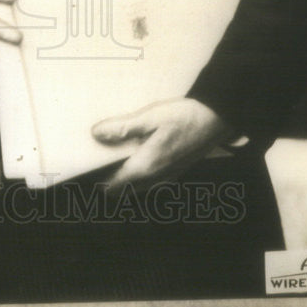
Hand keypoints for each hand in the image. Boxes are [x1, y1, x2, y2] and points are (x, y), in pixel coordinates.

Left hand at [91, 97, 230, 191]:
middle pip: (125, 189)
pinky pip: (150, 178)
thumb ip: (122, 128)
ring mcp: (168, 176)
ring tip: (116, 153)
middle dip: (110, 179)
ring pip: (138, 185)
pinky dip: (139, 171)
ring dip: (125, 175)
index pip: (114, 186)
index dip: (99, 181)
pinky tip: (138, 151)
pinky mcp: (175, 169)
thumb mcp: (149, 117)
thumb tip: (96, 134)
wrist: (218, 119)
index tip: (88, 170)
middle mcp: (157, 177)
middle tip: (99, 159)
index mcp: (146, 167)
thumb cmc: (185, 117)